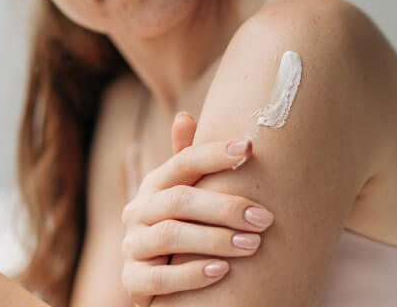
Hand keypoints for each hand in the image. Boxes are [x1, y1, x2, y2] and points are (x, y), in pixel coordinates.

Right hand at [121, 112, 274, 306]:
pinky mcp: (132, 280)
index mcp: (156, 184)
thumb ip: (188, 159)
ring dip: (215, 239)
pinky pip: (159, 278)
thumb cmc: (182, 224)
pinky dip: (191, 274)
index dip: (214, 153)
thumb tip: (183, 115)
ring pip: (171, 236)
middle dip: (226, 207)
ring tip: (252, 245)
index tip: (249, 147)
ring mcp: (133, 245)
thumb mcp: (185, 191)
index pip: (183, 161)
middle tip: (264, 219)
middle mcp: (139, 210)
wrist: (155, 276)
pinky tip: (222, 272)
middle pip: (180, 200)